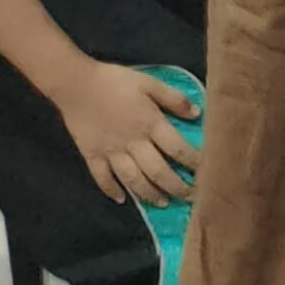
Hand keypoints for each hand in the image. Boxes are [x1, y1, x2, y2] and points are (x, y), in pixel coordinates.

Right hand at [51, 63, 198, 205]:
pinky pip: (102, 178)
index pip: (178, 149)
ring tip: (163, 203)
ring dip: (149, 194)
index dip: (194, 162)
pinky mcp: (91, 155)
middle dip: (176, 187)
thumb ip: (174, 98)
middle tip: (190, 198)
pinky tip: (122, 200)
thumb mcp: (149, 82)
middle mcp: (133, 143)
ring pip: (133, 180)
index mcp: (150, 124)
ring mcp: (111, 152)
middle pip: (158, 171)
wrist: (76, 84)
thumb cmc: (115, 81)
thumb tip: (197, 114)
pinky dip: (111, 190)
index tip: (208, 173)